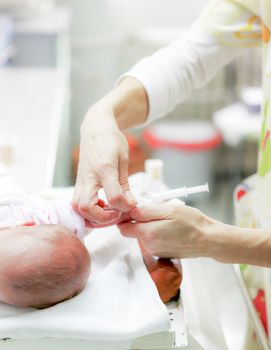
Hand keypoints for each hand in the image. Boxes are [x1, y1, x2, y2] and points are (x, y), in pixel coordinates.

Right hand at [73, 103, 135, 225]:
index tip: (132, 204)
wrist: (95, 129)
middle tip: (117, 213)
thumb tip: (129, 204)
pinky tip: (101, 206)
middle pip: (85, 207)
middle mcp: (88, 176)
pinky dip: (88, 211)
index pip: (114, 195)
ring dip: (93, 217)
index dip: (125, 205)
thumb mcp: (123, 159)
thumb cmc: (111, 140)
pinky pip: (77, 203)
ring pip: (77, 208)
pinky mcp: (78, 183)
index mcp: (104, 167)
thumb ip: (124, 184)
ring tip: (109, 212)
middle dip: (102, 218)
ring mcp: (80, 180)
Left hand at [118, 200, 213, 258]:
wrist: (209, 240)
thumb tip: (130, 212)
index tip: (132, 208)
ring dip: (149, 225)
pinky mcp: (162, 253)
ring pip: (143, 235)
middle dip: (138, 220)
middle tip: (154, 210)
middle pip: (132, 231)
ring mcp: (156, 251)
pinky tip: (169, 228)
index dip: (124, 217)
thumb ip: (147, 211)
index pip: (123, 228)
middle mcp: (149, 245)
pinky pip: (152, 240)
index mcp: (149, 233)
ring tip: (166, 219)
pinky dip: (156, 232)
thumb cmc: (192, 222)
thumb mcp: (169, 210)